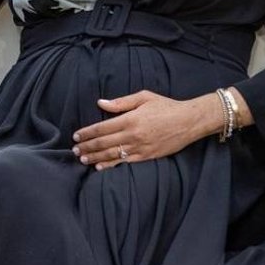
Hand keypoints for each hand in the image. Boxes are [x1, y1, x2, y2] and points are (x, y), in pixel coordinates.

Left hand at [71, 90, 223, 169]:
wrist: (190, 121)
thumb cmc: (166, 106)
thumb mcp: (143, 97)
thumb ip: (120, 102)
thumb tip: (100, 103)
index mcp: (130, 119)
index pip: (102, 128)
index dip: (87, 133)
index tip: (76, 136)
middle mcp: (133, 135)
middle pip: (103, 143)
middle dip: (87, 147)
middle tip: (75, 150)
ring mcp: (140, 147)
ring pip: (112, 154)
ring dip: (95, 157)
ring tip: (82, 159)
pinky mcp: (147, 156)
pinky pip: (125, 162)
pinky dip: (111, 165)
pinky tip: (100, 167)